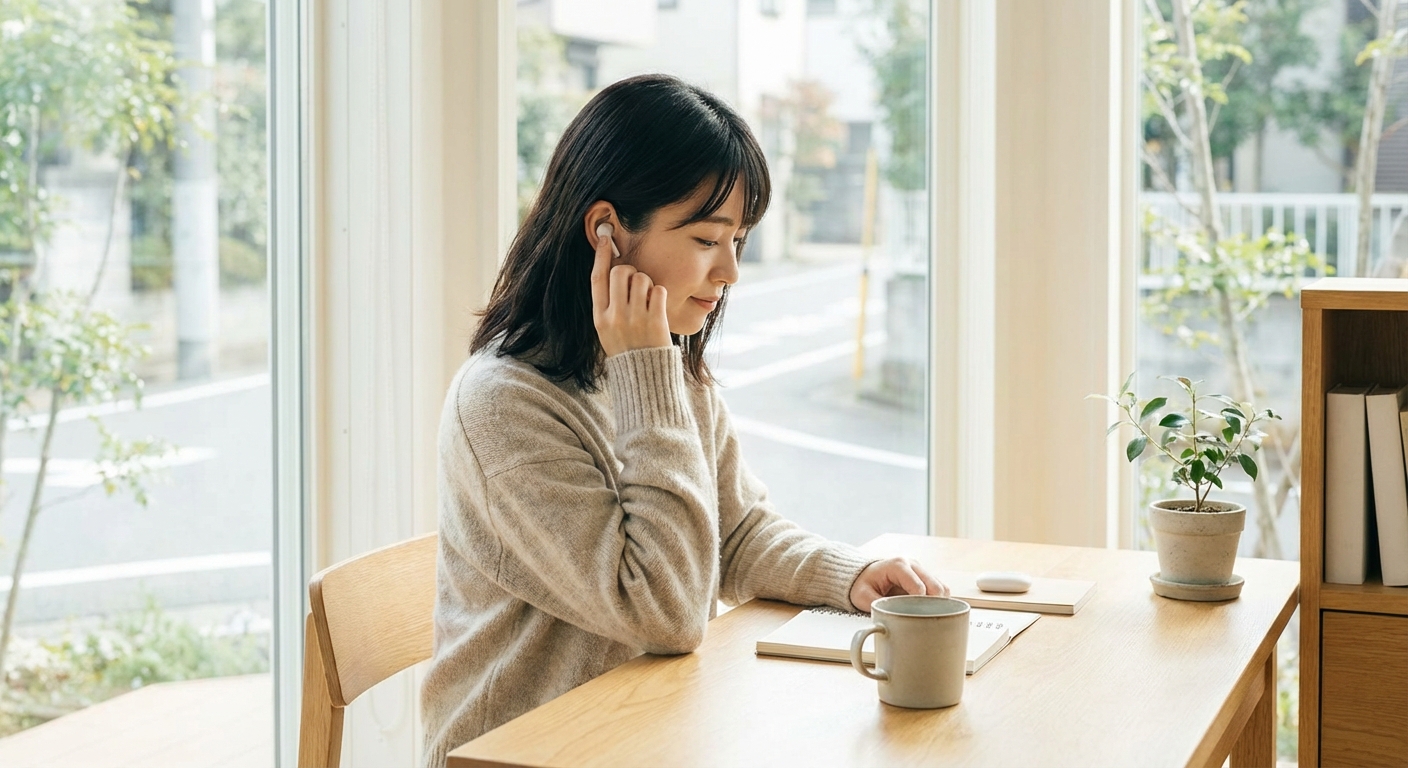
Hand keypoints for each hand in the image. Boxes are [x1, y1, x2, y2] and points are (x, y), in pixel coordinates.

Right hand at [590, 223, 670, 356]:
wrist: (643, 379)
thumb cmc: (627, 351)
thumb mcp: (607, 330)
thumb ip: (608, 303)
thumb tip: (614, 269)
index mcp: (600, 317)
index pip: (597, 277)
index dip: (601, 254)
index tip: (606, 238)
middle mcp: (615, 316)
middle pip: (621, 272)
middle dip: (631, 272)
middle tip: (637, 286)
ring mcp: (635, 318)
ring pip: (642, 278)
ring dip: (648, 285)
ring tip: (648, 302)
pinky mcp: (655, 321)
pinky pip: (659, 290)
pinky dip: (660, 295)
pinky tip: (657, 309)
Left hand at [849, 557, 947, 612]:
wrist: (863, 574)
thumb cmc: (862, 584)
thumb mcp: (862, 596)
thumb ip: (876, 606)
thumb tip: (891, 620)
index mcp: (898, 565)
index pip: (919, 587)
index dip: (920, 605)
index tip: (913, 618)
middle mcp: (912, 564)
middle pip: (936, 587)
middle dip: (934, 606)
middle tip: (923, 620)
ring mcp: (920, 570)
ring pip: (942, 588)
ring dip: (940, 604)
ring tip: (927, 617)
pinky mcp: (925, 577)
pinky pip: (940, 590)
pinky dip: (939, 602)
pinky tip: (930, 611)